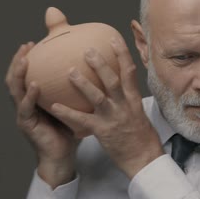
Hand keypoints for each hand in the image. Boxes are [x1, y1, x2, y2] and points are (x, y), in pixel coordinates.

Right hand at [5, 42, 79, 187]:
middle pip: (15, 78)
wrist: (63, 156)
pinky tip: (35, 85)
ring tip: (25, 60)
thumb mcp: (70, 104)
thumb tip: (90, 67)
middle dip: (17, 60)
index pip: (26, 74)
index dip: (26, 58)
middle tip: (26, 46)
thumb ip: (72, 89)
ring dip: (18, 74)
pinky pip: (26, 108)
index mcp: (34, 98)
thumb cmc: (69, 129)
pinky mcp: (27, 125)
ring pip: (15, 90)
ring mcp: (23, 114)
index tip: (33, 42)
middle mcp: (25, 104)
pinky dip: (29, 96)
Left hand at [49, 36, 164, 178]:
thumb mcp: (138, 113)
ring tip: (69, 72)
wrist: (144, 159)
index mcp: (133, 100)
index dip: (122, 54)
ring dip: (83, 84)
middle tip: (87, 50)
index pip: (129, 72)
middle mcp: (124, 106)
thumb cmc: (141, 137)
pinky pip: (83, 121)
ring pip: (98, 97)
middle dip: (101, 64)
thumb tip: (119, 84)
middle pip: (113, 80)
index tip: (113, 38)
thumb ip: (127, 98)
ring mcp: (113, 118)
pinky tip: (55, 105)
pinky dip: (68, 113)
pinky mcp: (103, 132)